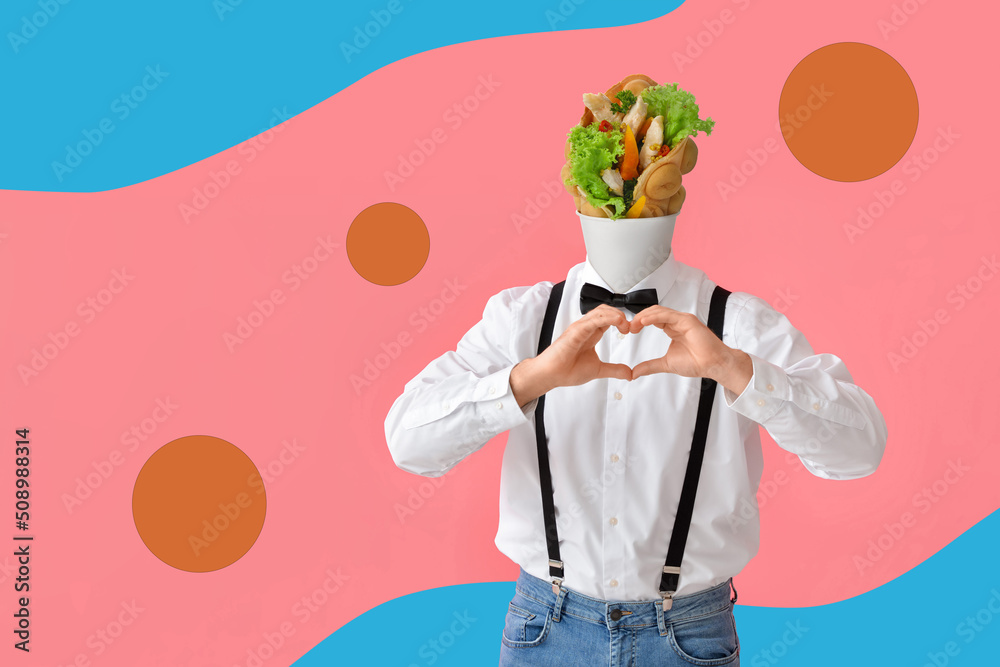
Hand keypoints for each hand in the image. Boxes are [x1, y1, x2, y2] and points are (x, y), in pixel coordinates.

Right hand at [537, 304, 633, 388]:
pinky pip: (593, 320)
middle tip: (631, 327)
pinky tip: (617, 321)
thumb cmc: (567, 370)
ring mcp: (580, 327)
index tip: (631, 330)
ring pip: (600, 311)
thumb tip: (629, 373)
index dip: (622, 321)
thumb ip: (614, 370)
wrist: (551, 375)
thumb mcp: (598, 370)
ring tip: (626, 325)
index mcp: (591, 333)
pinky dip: (607, 318)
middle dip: (621, 315)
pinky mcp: (575, 331)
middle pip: (606, 310)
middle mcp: (586, 327)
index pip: (609, 318)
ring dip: (616, 315)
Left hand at [628, 306, 751, 392]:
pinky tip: (644, 321)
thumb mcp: (666, 364)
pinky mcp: (688, 320)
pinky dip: (654, 317)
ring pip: (659, 311)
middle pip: (653, 312)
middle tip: (628, 327)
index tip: (628, 330)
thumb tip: (634, 373)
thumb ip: (650, 366)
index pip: (652, 319)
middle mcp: (677, 322)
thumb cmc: (697, 362)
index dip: (639, 322)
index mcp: (672, 328)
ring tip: (633, 324)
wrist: (713, 365)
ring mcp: (682, 319)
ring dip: (644, 316)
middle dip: (638, 318)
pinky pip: (668, 315)